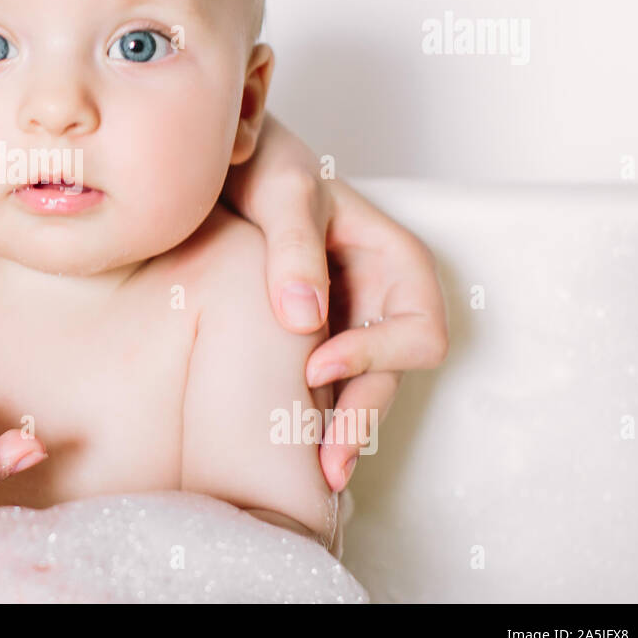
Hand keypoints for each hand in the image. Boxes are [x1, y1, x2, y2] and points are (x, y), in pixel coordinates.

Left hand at [223, 114, 448, 491]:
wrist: (218, 163)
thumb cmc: (263, 162)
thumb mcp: (281, 190)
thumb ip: (294, 248)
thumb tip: (305, 320)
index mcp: (394, 260)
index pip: (420, 329)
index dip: (377, 355)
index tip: (314, 364)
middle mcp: (378, 300)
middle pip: (394, 375)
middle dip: (363, 418)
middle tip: (325, 464)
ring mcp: (345, 323)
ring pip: (361, 390)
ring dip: (341, 430)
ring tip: (314, 475)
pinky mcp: (307, 339)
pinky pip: (322, 386)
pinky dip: (311, 415)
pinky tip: (286, 447)